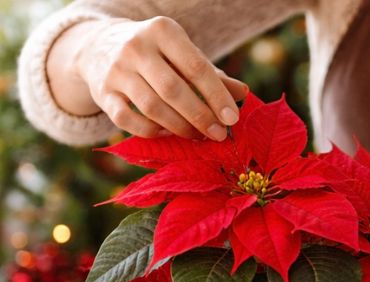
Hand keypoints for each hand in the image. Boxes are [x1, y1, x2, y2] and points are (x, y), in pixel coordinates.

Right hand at [59, 17, 247, 139]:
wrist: (100, 45)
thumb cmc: (158, 55)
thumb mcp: (184, 54)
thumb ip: (213, 75)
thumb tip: (243, 94)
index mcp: (162, 31)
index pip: (196, 67)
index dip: (216, 96)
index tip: (232, 119)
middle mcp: (135, 47)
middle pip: (173, 89)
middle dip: (200, 116)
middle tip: (219, 135)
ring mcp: (116, 70)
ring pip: (152, 107)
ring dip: (179, 127)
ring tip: (198, 136)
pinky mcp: (102, 92)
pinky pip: (128, 120)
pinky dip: (151, 131)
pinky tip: (167, 134)